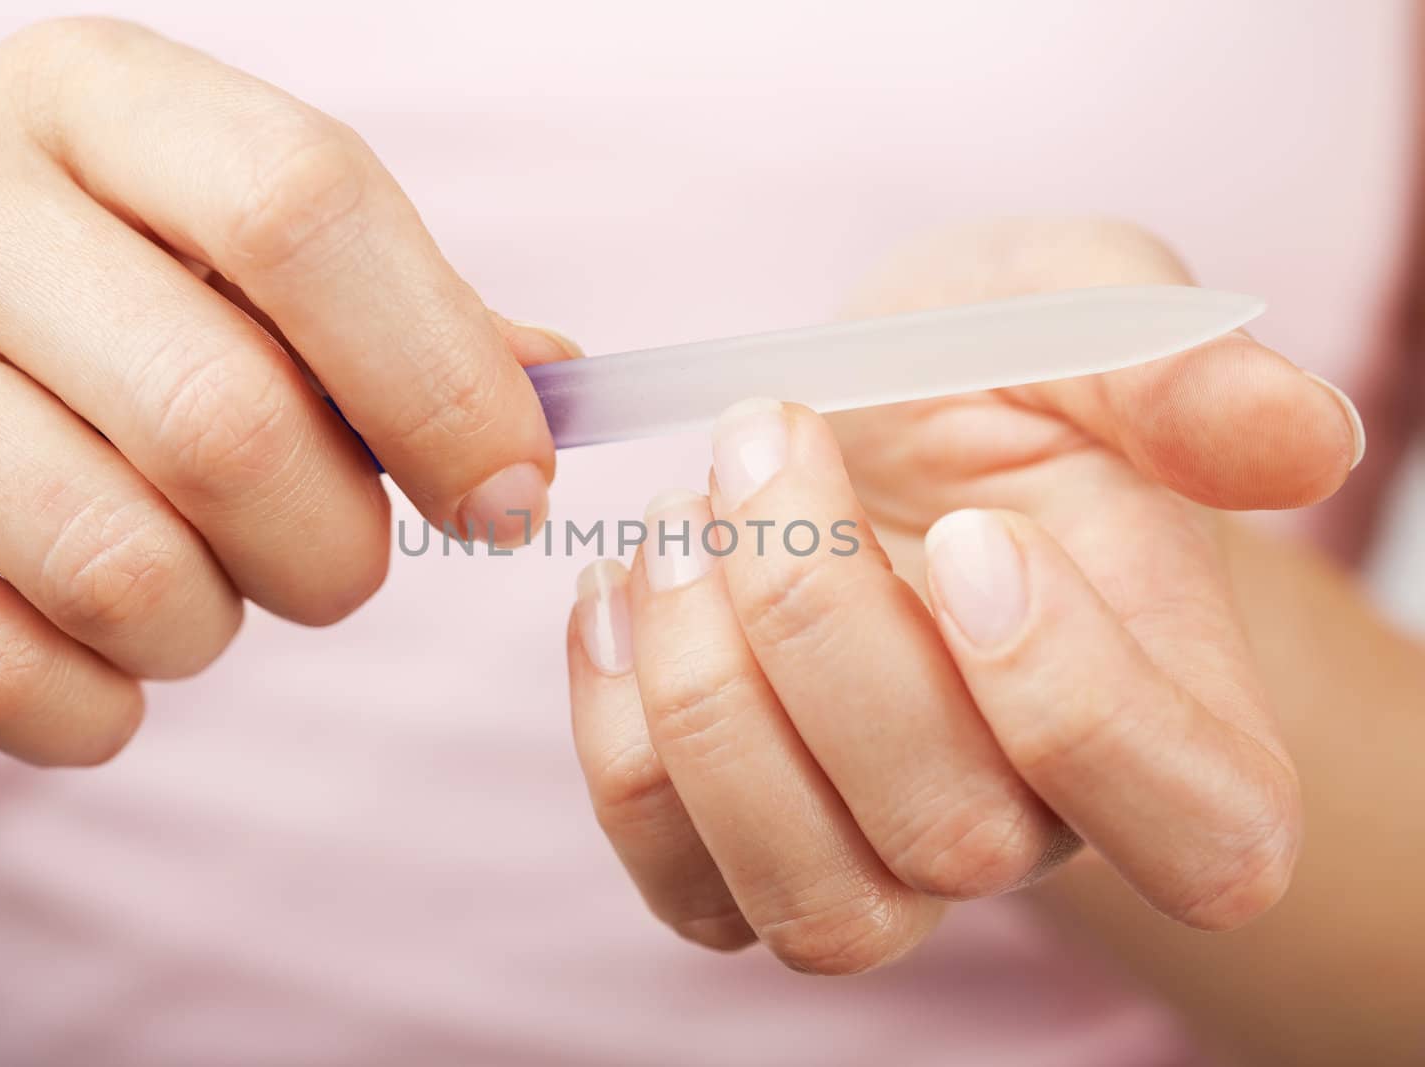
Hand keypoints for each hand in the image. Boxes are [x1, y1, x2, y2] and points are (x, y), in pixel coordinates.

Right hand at [0, 19, 576, 763]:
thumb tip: (555, 386)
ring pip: (114, 568)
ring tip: (201, 590)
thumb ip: (392, 302)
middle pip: (223, 421)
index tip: (507, 492)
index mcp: (98, 97)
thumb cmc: (85, 271)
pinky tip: (108, 662)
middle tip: (337, 561)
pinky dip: (95, 707)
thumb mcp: (219, 230)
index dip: (441, 379)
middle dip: (335, 548)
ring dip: (211, 627)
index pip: (306, 211)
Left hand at [565, 218, 1363, 972]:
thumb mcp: (1077, 315)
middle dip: (825, 623)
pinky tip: (619, 587)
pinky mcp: (740, 863)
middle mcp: (1030, 826)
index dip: (1079, 702)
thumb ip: (1179, 369)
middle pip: (956, 839)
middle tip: (765, 438)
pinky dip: (618, 729)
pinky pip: (678, 873)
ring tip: (677, 520)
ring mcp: (880, 866)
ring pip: (813, 902)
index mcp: (1175, 720)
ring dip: (709, 697)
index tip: (974, 528)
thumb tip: (1307, 441)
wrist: (860, 424)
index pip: (1195, 826)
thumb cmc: (986, 377)